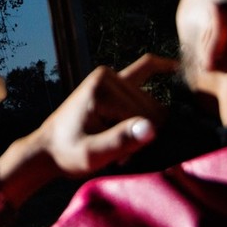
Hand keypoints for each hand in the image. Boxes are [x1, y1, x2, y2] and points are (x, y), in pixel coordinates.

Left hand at [28, 54, 176, 177]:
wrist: (48, 149)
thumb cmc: (68, 154)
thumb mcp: (93, 155)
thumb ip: (121, 141)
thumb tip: (152, 128)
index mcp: (102, 89)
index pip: (145, 119)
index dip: (136, 143)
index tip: (115, 158)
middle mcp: (108, 75)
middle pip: (151, 109)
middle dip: (139, 135)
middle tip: (115, 151)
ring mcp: (112, 76)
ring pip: (152, 104)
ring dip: (139, 128)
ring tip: (115, 141)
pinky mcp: (114, 79)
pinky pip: (145, 69)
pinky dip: (162, 69)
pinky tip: (178, 68)